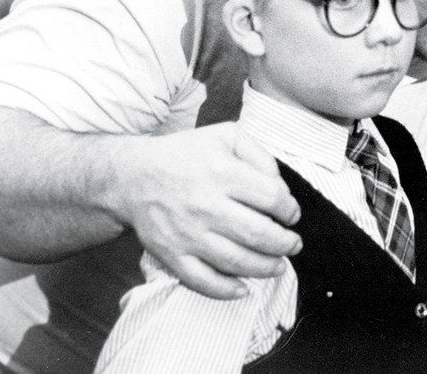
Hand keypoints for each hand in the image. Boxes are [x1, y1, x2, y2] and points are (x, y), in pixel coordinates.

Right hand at [113, 123, 301, 298]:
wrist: (132, 176)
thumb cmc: (185, 155)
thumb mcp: (226, 136)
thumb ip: (259, 154)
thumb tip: (280, 187)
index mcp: (221, 171)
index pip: (271, 196)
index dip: (289, 209)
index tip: (291, 214)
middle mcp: (205, 204)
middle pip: (259, 234)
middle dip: (285, 243)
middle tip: (293, 244)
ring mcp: (187, 233)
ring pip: (236, 261)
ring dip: (266, 268)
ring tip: (279, 266)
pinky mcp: (171, 254)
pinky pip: (202, 281)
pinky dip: (226, 290)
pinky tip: (244, 288)